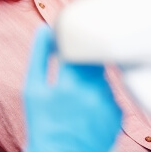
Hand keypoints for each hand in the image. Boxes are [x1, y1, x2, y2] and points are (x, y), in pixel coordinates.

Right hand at [23, 25, 121, 151]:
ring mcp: (108, 104)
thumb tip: (44, 29)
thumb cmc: (42, 122)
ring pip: (101, 73)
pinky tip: (85, 103)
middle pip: (91, 58)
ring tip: (74, 91)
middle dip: (79, 59)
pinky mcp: (118, 114)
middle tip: (67, 71)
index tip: (61, 46)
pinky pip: (110, 90)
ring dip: (89, 74)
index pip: (75, 47)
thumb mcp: (32, 88)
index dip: (67, 44)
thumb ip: (38, 55)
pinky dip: (98, 91)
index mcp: (69, 84)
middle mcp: (93, 94)